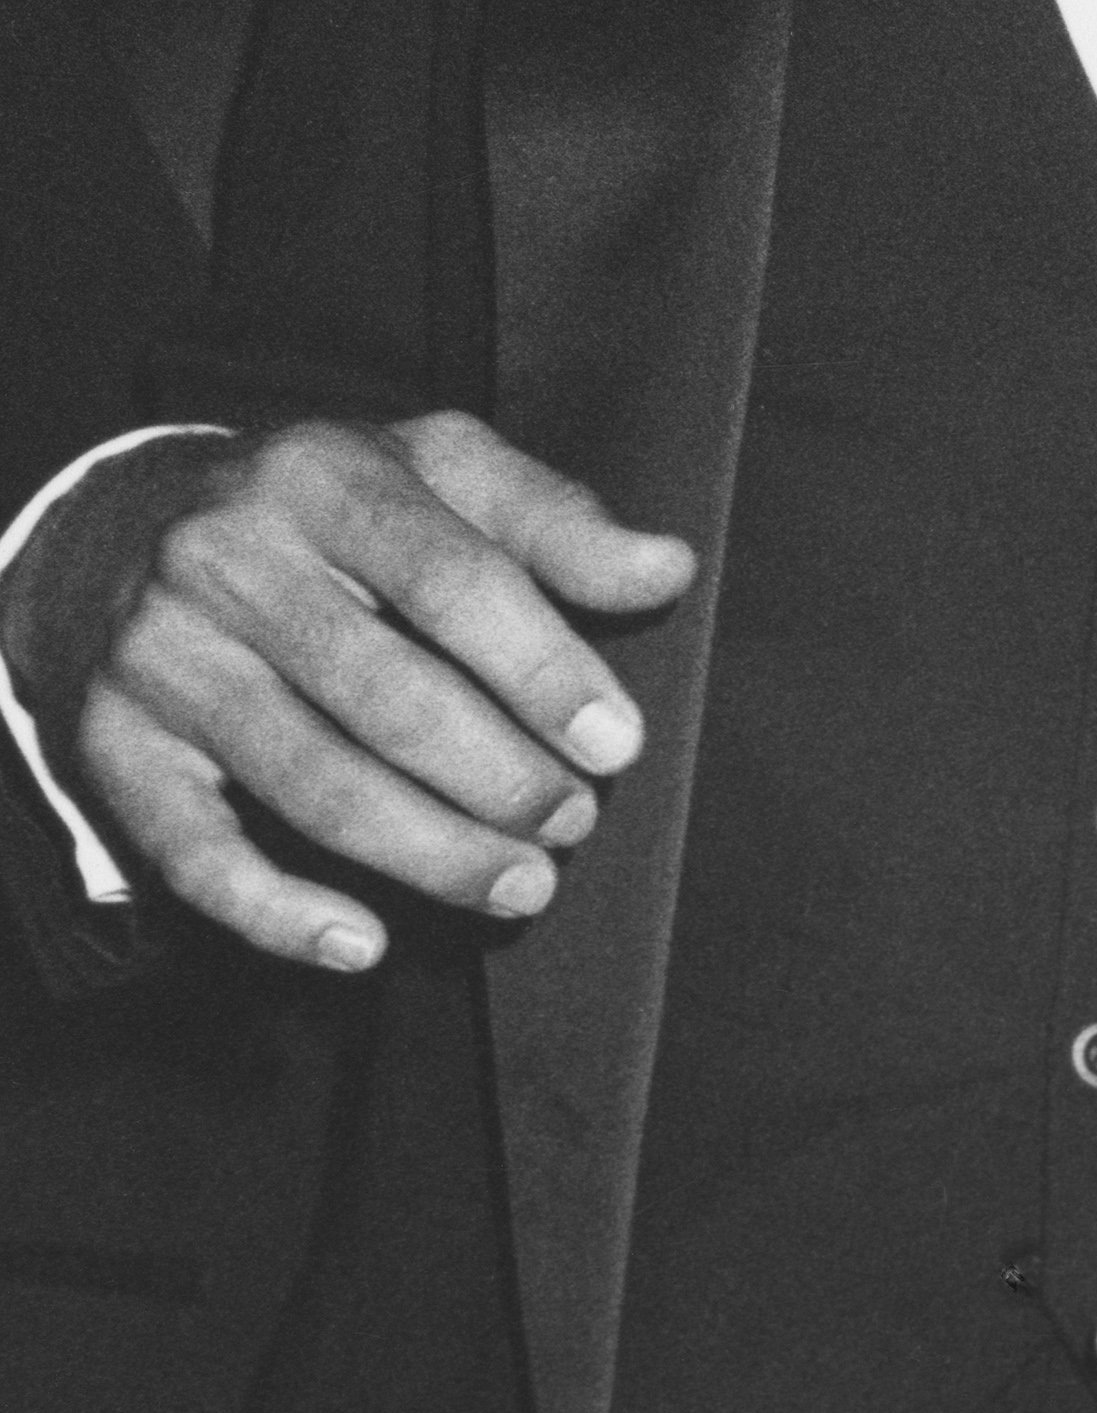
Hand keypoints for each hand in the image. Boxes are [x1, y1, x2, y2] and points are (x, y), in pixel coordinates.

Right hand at [5, 414, 693, 972]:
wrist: (125, 527)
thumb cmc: (333, 510)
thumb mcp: (442, 471)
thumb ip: (554, 521)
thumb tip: (665, 569)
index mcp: (323, 477)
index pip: (450, 578)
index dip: (542, 668)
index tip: (616, 744)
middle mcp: (227, 560)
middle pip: (386, 693)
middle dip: (497, 776)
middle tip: (573, 823)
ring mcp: (163, 657)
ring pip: (311, 780)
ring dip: (427, 851)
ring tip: (521, 884)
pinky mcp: (116, 746)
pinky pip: (195, 851)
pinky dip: (278, 909)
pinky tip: (361, 942)